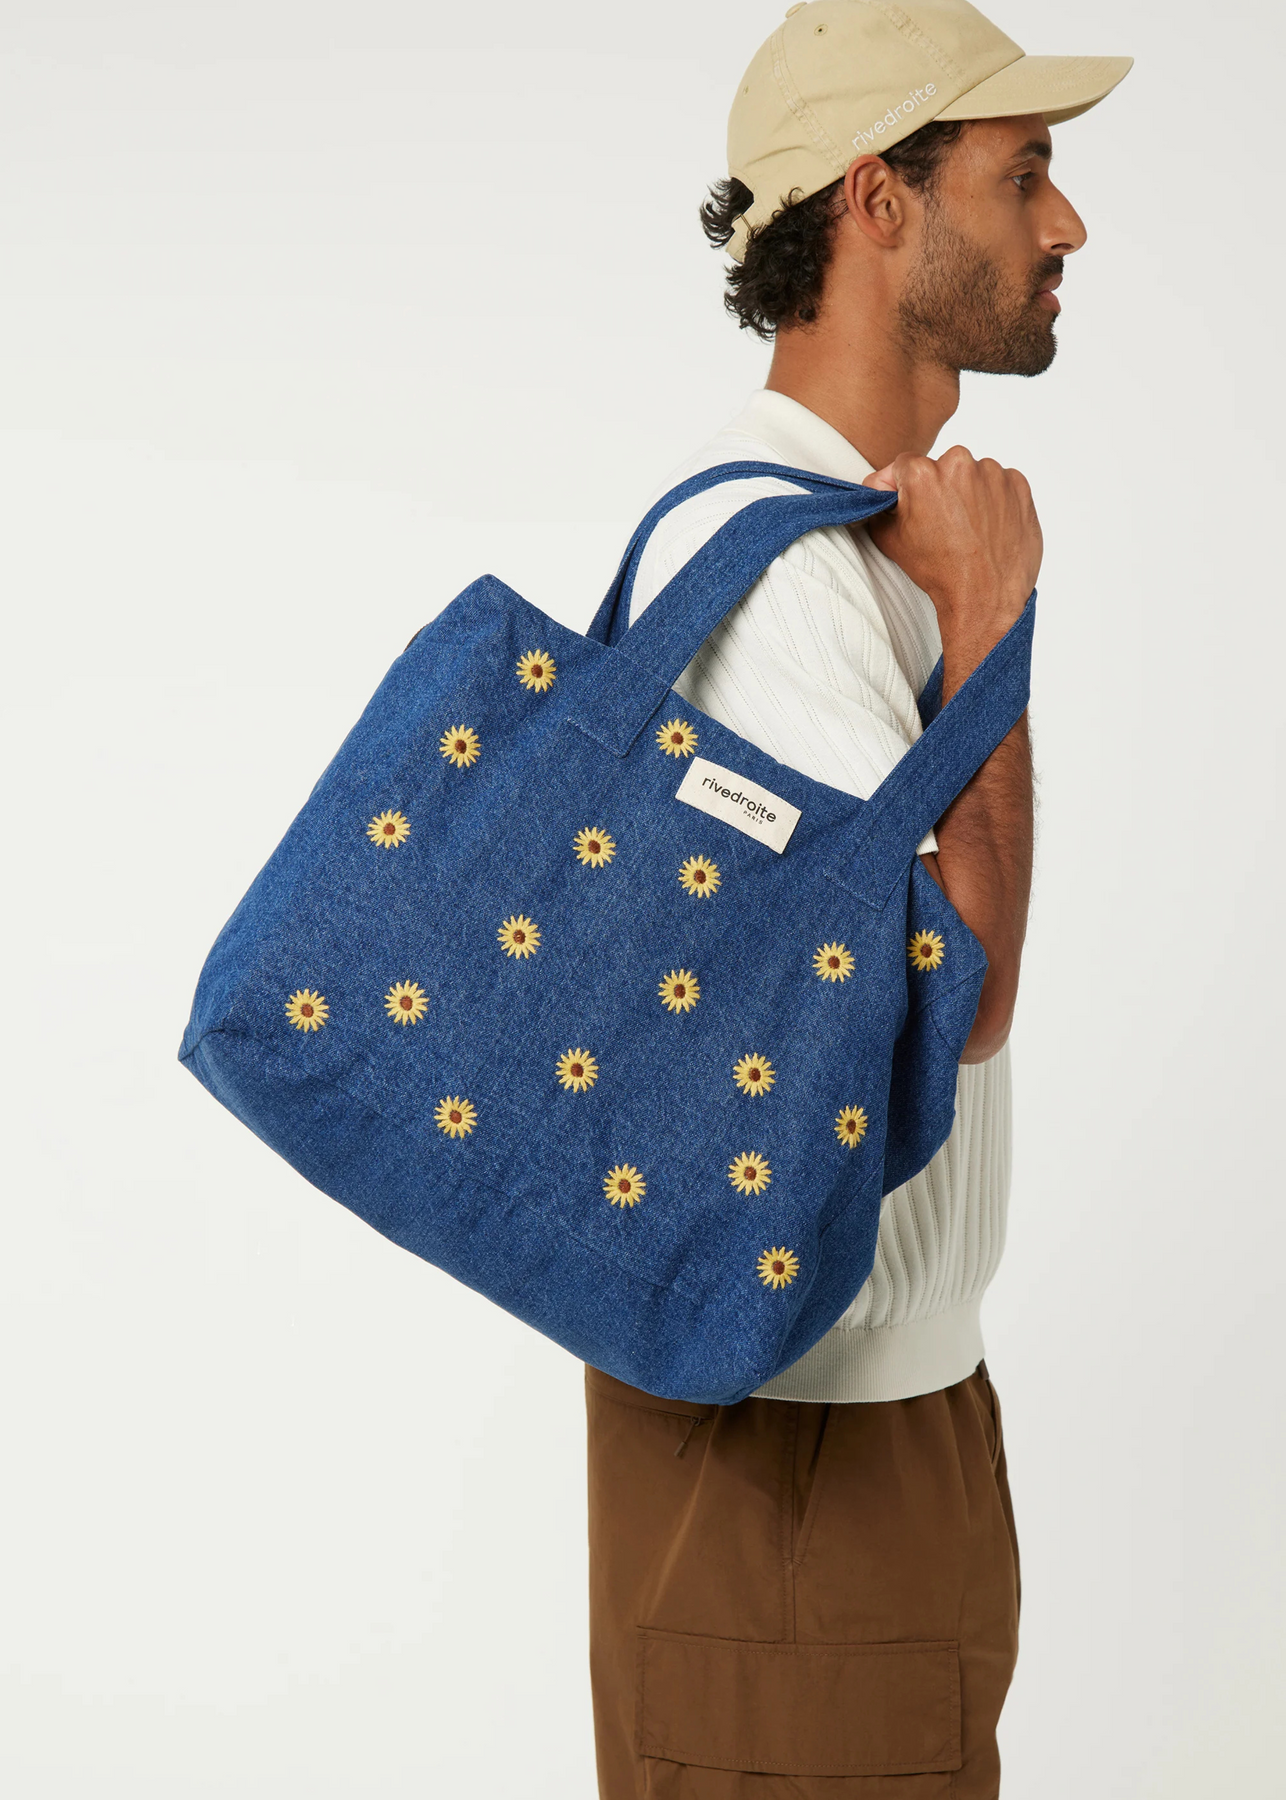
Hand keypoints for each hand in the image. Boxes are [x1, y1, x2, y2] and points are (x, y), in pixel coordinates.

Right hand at [863, 447, 1041, 669]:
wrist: (985, 597)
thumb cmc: (939, 571)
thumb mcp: (888, 538)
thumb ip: (877, 505)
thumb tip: (878, 490)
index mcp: (923, 472)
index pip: (904, 465)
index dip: (902, 486)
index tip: (908, 504)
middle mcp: (960, 463)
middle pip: (941, 467)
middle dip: (938, 490)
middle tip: (940, 524)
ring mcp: (993, 473)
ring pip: (972, 475)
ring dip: (968, 494)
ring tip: (967, 529)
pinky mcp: (1018, 485)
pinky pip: (999, 484)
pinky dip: (993, 501)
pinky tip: (986, 527)